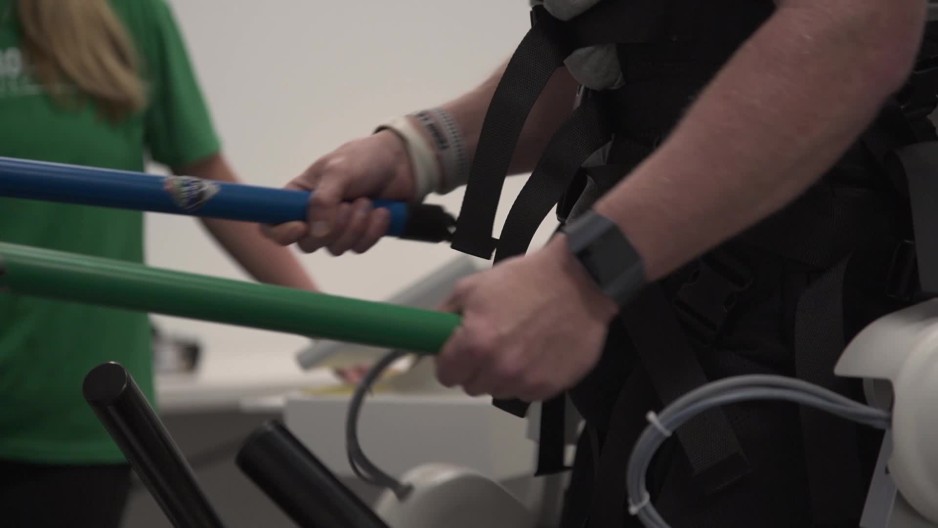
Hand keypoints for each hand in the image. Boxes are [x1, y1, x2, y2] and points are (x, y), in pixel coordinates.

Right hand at [262, 131, 416, 254]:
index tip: (301, 227)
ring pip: (336, 248)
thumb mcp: (339, 170)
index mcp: (298, 195)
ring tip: (368, 202)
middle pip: (307, 244)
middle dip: (333, 228)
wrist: (402, 162)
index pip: (271, 223)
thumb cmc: (364, 158)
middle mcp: (313, 214)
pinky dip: (372, 231)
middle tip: (350, 204)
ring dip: (356, 227)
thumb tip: (316, 233)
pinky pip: (359, 247)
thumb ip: (324, 201)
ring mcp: (336, 227)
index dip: (280, 232)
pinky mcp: (359, 234)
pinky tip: (382, 211)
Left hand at [436, 236, 618, 401]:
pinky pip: (527, 392)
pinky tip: (538, 353)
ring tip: (519, 345)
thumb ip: (446, 313)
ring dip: (502, 375)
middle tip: (492, 344)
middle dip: (476, 368)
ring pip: (499, 391)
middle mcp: (499, 368)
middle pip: (471, 386)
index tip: (459, 353)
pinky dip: (529, 378)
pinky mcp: (551, 387)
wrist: (580, 282)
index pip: (446, 375)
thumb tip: (431, 333)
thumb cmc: (526, 280)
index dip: (450, 362)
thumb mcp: (475, 285)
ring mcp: (526, 381)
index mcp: (475, 343)